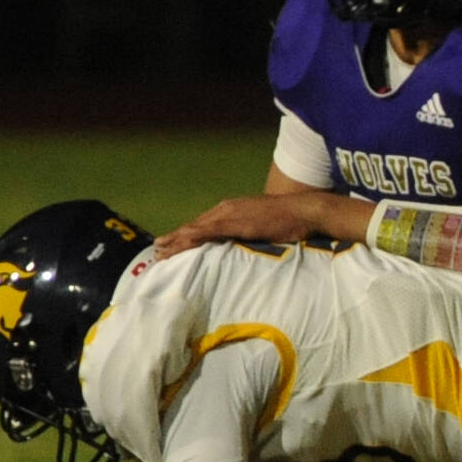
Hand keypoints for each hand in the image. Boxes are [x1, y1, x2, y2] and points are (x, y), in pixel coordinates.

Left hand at [154, 194, 330, 258]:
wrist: (304, 212)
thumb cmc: (291, 222)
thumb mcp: (265, 228)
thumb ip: (251, 235)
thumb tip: (244, 248)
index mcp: (233, 210)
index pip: (204, 225)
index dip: (186, 235)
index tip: (171, 245)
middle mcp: (226, 209)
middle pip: (194, 225)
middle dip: (175, 238)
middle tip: (157, 250)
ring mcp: (230, 214)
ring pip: (196, 228)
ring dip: (177, 240)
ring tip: (161, 252)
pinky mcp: (235, 222)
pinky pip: (208, 231)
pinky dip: (191, 238)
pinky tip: (179, 244)